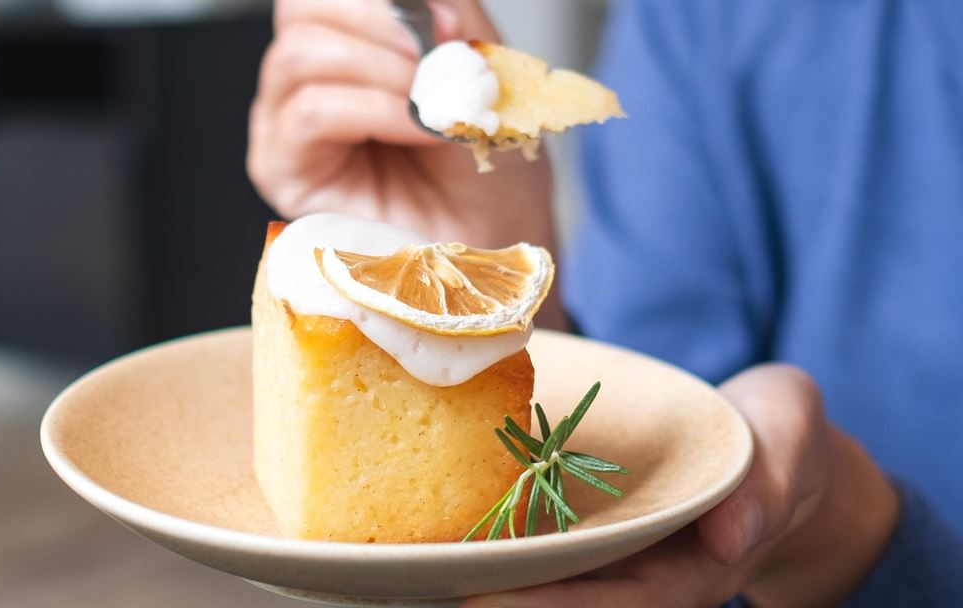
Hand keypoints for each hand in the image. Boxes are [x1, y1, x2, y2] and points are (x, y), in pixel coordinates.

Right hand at [248, 0, 554, 249]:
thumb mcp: (477, 67)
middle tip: (435, 60)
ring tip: (431, 105)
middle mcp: (308, 76)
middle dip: (379, 21)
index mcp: (348, 42)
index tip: (446, 23)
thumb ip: (448, 15)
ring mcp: (286, 121)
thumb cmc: (483, 165)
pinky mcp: (282, 169)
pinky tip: (417, 129)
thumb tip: (424, 4)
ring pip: (300, 56)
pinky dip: (374, 111)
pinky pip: (309, 114)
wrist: (493, 239)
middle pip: (300, 8)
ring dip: (382, 71)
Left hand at [464, 365, 899, 607]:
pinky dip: (502, 531)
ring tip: (421, 559)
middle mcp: (644, 569)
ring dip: (490, 568)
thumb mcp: (791, 446)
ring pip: (548, 569)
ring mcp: (618, 545)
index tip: (484, 599)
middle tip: (429, 579)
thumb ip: (771, 487)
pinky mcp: (596, 516)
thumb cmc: (782, 438)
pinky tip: (450, 522)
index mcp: (691, 569)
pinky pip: (546, 532)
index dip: (551, 605)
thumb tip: (731, 536)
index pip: (615, 602)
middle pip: (567, 595)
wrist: (769, 436)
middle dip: (502, 594)